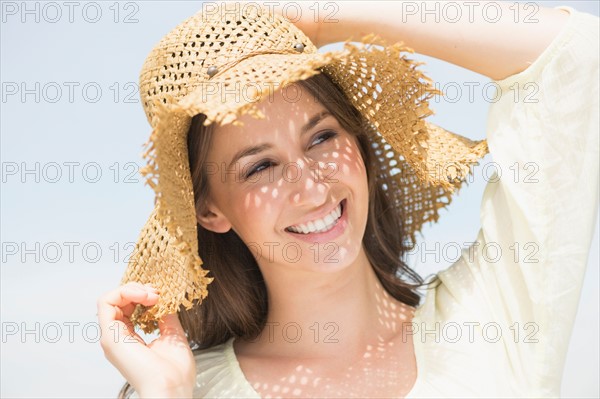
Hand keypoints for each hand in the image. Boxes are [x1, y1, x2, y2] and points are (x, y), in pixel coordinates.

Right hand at [97, 282, 194, 397]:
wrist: (171, 387)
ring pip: (109, 299)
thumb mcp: (172, 335)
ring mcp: (112, 337)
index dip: (142, 295)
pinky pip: (105, 303)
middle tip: (156, 293)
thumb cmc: (174, 371)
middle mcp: (118, 338)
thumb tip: (163, 301)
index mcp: (130, 339)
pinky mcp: (110, 336)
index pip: (126, 308)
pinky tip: (143, 296)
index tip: (160, 295)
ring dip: (131, 289)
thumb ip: (164, 317)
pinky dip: (124, 292)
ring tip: (151, 295)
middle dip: (138, 289)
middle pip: (117, 302)